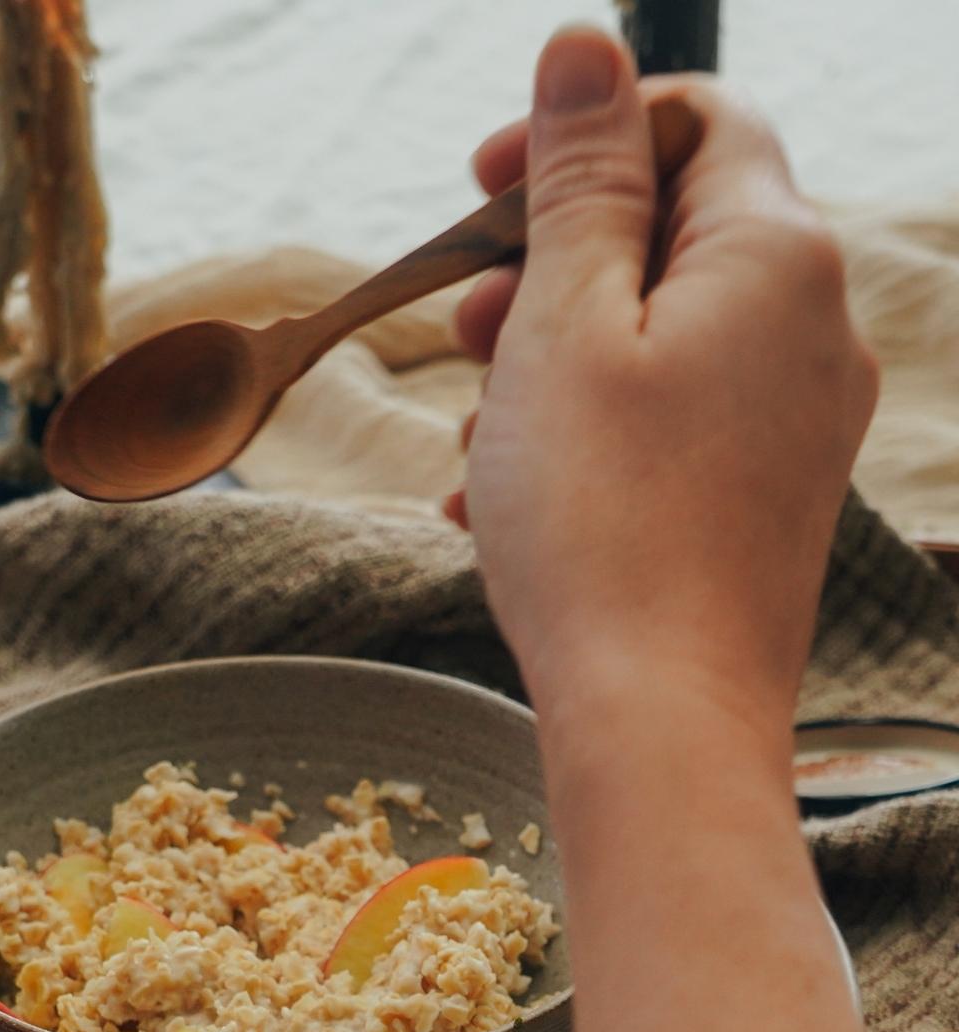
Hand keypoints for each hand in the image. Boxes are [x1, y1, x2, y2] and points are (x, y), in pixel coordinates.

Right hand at [447, 28, 877, 738]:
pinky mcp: (768, 499)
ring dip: (552, 368)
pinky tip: (509, 506)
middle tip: (460, 337)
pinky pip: (673, 428)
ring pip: (661, 342)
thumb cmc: (601, 525)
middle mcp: (814, 326)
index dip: (580, 135)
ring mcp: (799, 420)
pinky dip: (588, 439)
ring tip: (477, 446)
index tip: (479, 192)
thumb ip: (579, 182)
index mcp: (774, 255)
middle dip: (549, 269)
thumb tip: (587, 48)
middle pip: (672, 236)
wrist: (663, 720)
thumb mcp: (563, 329)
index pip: (698, 119)